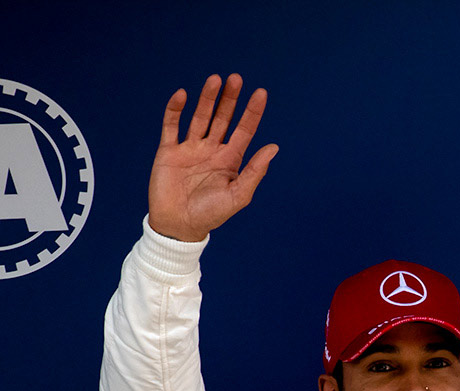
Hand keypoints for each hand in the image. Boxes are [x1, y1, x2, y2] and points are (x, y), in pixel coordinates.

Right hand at [148, 74, 277, 241]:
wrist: (179, 226)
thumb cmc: (211, 214)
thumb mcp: (238, 195)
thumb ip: (255, 171)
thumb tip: (274, 147)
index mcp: (230, 160)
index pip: (244, 130)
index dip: (252, 112)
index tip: (261, 93)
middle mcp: (212, 150)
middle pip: (223, 118)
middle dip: (230, 99)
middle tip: (236, 79)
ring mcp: (190, 148)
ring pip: (200, 117)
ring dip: (207, 98)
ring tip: (215, 80)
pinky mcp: (169, 151)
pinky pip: (171, 126)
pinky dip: (175, 110)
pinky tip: (182, 95)